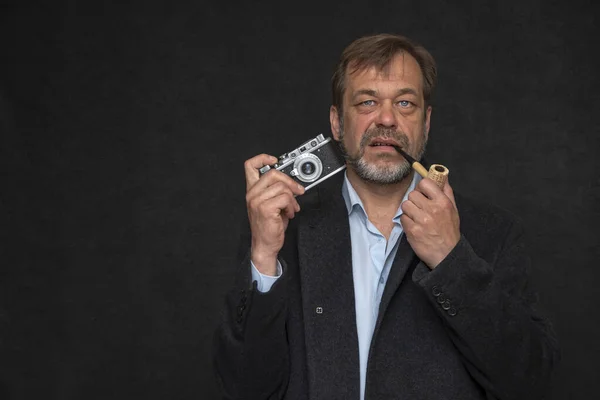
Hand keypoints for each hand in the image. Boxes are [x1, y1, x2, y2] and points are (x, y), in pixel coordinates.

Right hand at [245, 154, 304, 275]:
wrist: (265, 244)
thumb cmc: (268, 226)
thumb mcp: (271, 204)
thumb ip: (277, 190)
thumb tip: (292, 182)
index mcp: (252, 190)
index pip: (250, 166)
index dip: (262, 158)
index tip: (275, 160)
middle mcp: (252, 194)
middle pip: (273, 173)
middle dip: (290, 181)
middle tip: (298, 190)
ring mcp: (257, 201)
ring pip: (282, 187)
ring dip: (292, 198)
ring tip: (291, 208)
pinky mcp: (265, 208)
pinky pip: (285, 198)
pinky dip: (292, 206)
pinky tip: (289, 213)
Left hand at [400, 178, 459, 268]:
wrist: (446, 254)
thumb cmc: (449, 231)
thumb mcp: (453, 210)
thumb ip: (447, 192)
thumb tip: (442, 177)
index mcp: (442, 202)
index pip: (425, 183)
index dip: (421, 187)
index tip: (423, 193)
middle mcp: (432, 209)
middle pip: (412, 194)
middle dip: (414, 201)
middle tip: (419, 208)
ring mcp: (421, 220)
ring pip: (405, 205)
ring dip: (409, 211)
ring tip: (417, 218)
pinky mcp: (412, 230)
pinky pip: (402, 218)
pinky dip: (407, 222)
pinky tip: (415, 226)